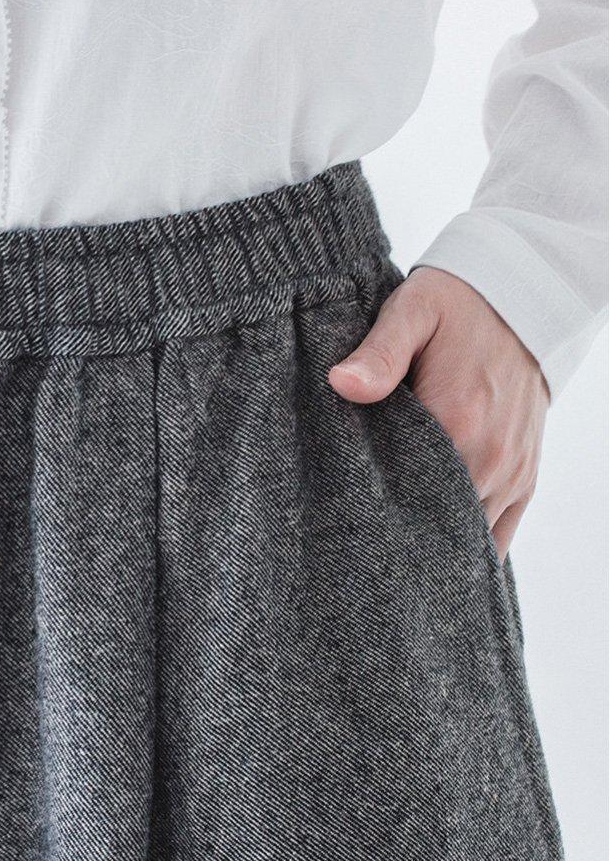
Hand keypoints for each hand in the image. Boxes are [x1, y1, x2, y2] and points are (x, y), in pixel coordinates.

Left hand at [327, 265, 548, 560]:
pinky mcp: (524, 478)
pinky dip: (468, 550)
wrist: (522, 299)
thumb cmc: (457, 305)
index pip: (405, 496)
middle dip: (394, 537)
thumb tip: (342, 384)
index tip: (336, 527)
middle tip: (350, 550)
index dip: (369, 516)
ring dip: (429, 546)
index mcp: (457, 424)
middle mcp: (490, 459)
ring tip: (384, 555)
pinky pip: (499, 536)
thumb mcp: (412, 311)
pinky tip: (431, 561)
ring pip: (467, 538)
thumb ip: (379, 352)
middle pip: (434, 525)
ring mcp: (511, 474)